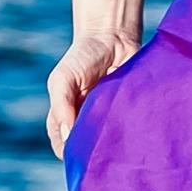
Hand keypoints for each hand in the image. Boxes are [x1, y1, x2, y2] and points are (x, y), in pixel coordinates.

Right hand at [46, 30, 136, 153]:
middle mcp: (87, 124)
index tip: (78, 150)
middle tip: (99, 145)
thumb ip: (61, 105)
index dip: (69, 152)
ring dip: (111, 144)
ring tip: (114, 135)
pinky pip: (130, 131)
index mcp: (65, 119)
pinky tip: (130, 129)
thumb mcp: (62, 78)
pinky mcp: (129, 115)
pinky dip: (130, 132)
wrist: (112, 37)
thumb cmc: (82, 57)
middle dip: (92, 153)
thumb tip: (68, 135)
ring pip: (109, 144)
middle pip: (88, 151)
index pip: (64, 147)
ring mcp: (108, 121)